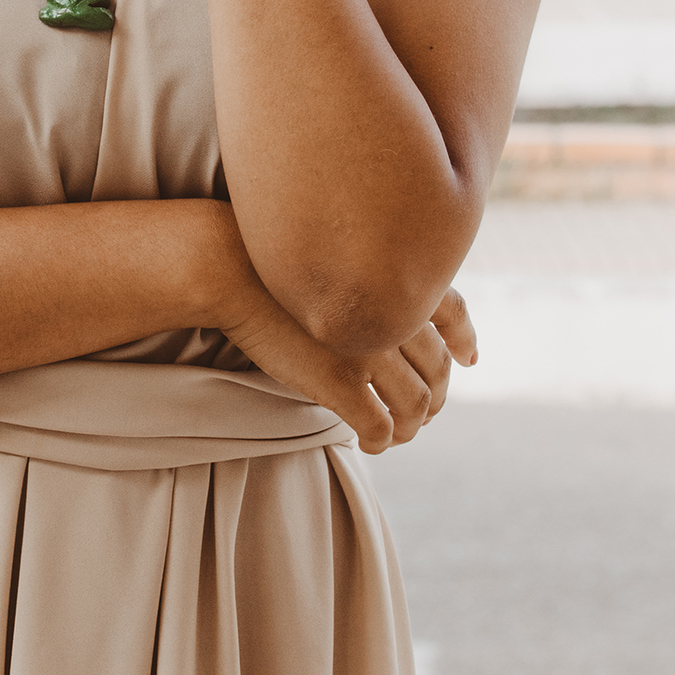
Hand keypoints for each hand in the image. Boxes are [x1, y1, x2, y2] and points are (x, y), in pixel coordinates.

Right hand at [217, 244, 477, 454]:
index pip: (454, 311)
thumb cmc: (267, 252)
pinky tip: (370, 443)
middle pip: (439, 367)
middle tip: (425, 411)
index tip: (468, 356)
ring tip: (398, 434)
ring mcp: (371, 349)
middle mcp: (394, 313)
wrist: (227, 262)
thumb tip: (377, 300)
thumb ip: (366, 277)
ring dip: (412, 426)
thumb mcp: (333, 252)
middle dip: (437, 394)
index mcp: (396, 276)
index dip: (464, 338)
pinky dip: (383, 441)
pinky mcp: (342, 381)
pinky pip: (380, 426)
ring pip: (418, 405)